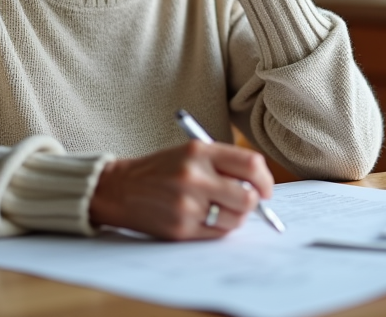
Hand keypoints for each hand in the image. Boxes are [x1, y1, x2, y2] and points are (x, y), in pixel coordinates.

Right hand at [89, 141, 273, 239]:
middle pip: (248, 197)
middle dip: (253, 202)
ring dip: (235, 217)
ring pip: (236, 219)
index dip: (265, 180)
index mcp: (199, 151)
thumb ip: (224, 162)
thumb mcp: (190, 151)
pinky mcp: (181, 228)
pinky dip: (219, 228)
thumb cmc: (161, 169)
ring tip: (220, 209)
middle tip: (246, 201)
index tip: (265, 188)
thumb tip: (260, 187)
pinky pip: (217, 233)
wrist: (120, 188)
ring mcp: (187, 205)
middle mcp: (194, 176)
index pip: (251, 165)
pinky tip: (205, 217)